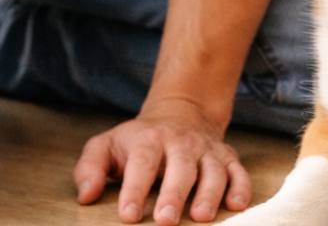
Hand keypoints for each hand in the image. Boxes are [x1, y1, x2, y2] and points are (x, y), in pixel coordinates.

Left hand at [74, 98, 251, 223]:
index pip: (142, 162)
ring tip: (202, 216)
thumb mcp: (108, 145)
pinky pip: (238, 171)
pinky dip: (241, 187)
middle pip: (181, 166)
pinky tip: (237, 205)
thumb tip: (86, 195)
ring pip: (213, 169)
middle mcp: (181, 143)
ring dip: (210, 192)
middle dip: (174, 194)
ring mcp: (207, 150)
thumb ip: (90, 167)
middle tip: (165, 221)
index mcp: (149, 140)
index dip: (135, 188)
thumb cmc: (139, 140)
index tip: (128, 215)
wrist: (182, 111)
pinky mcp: (227, 157)